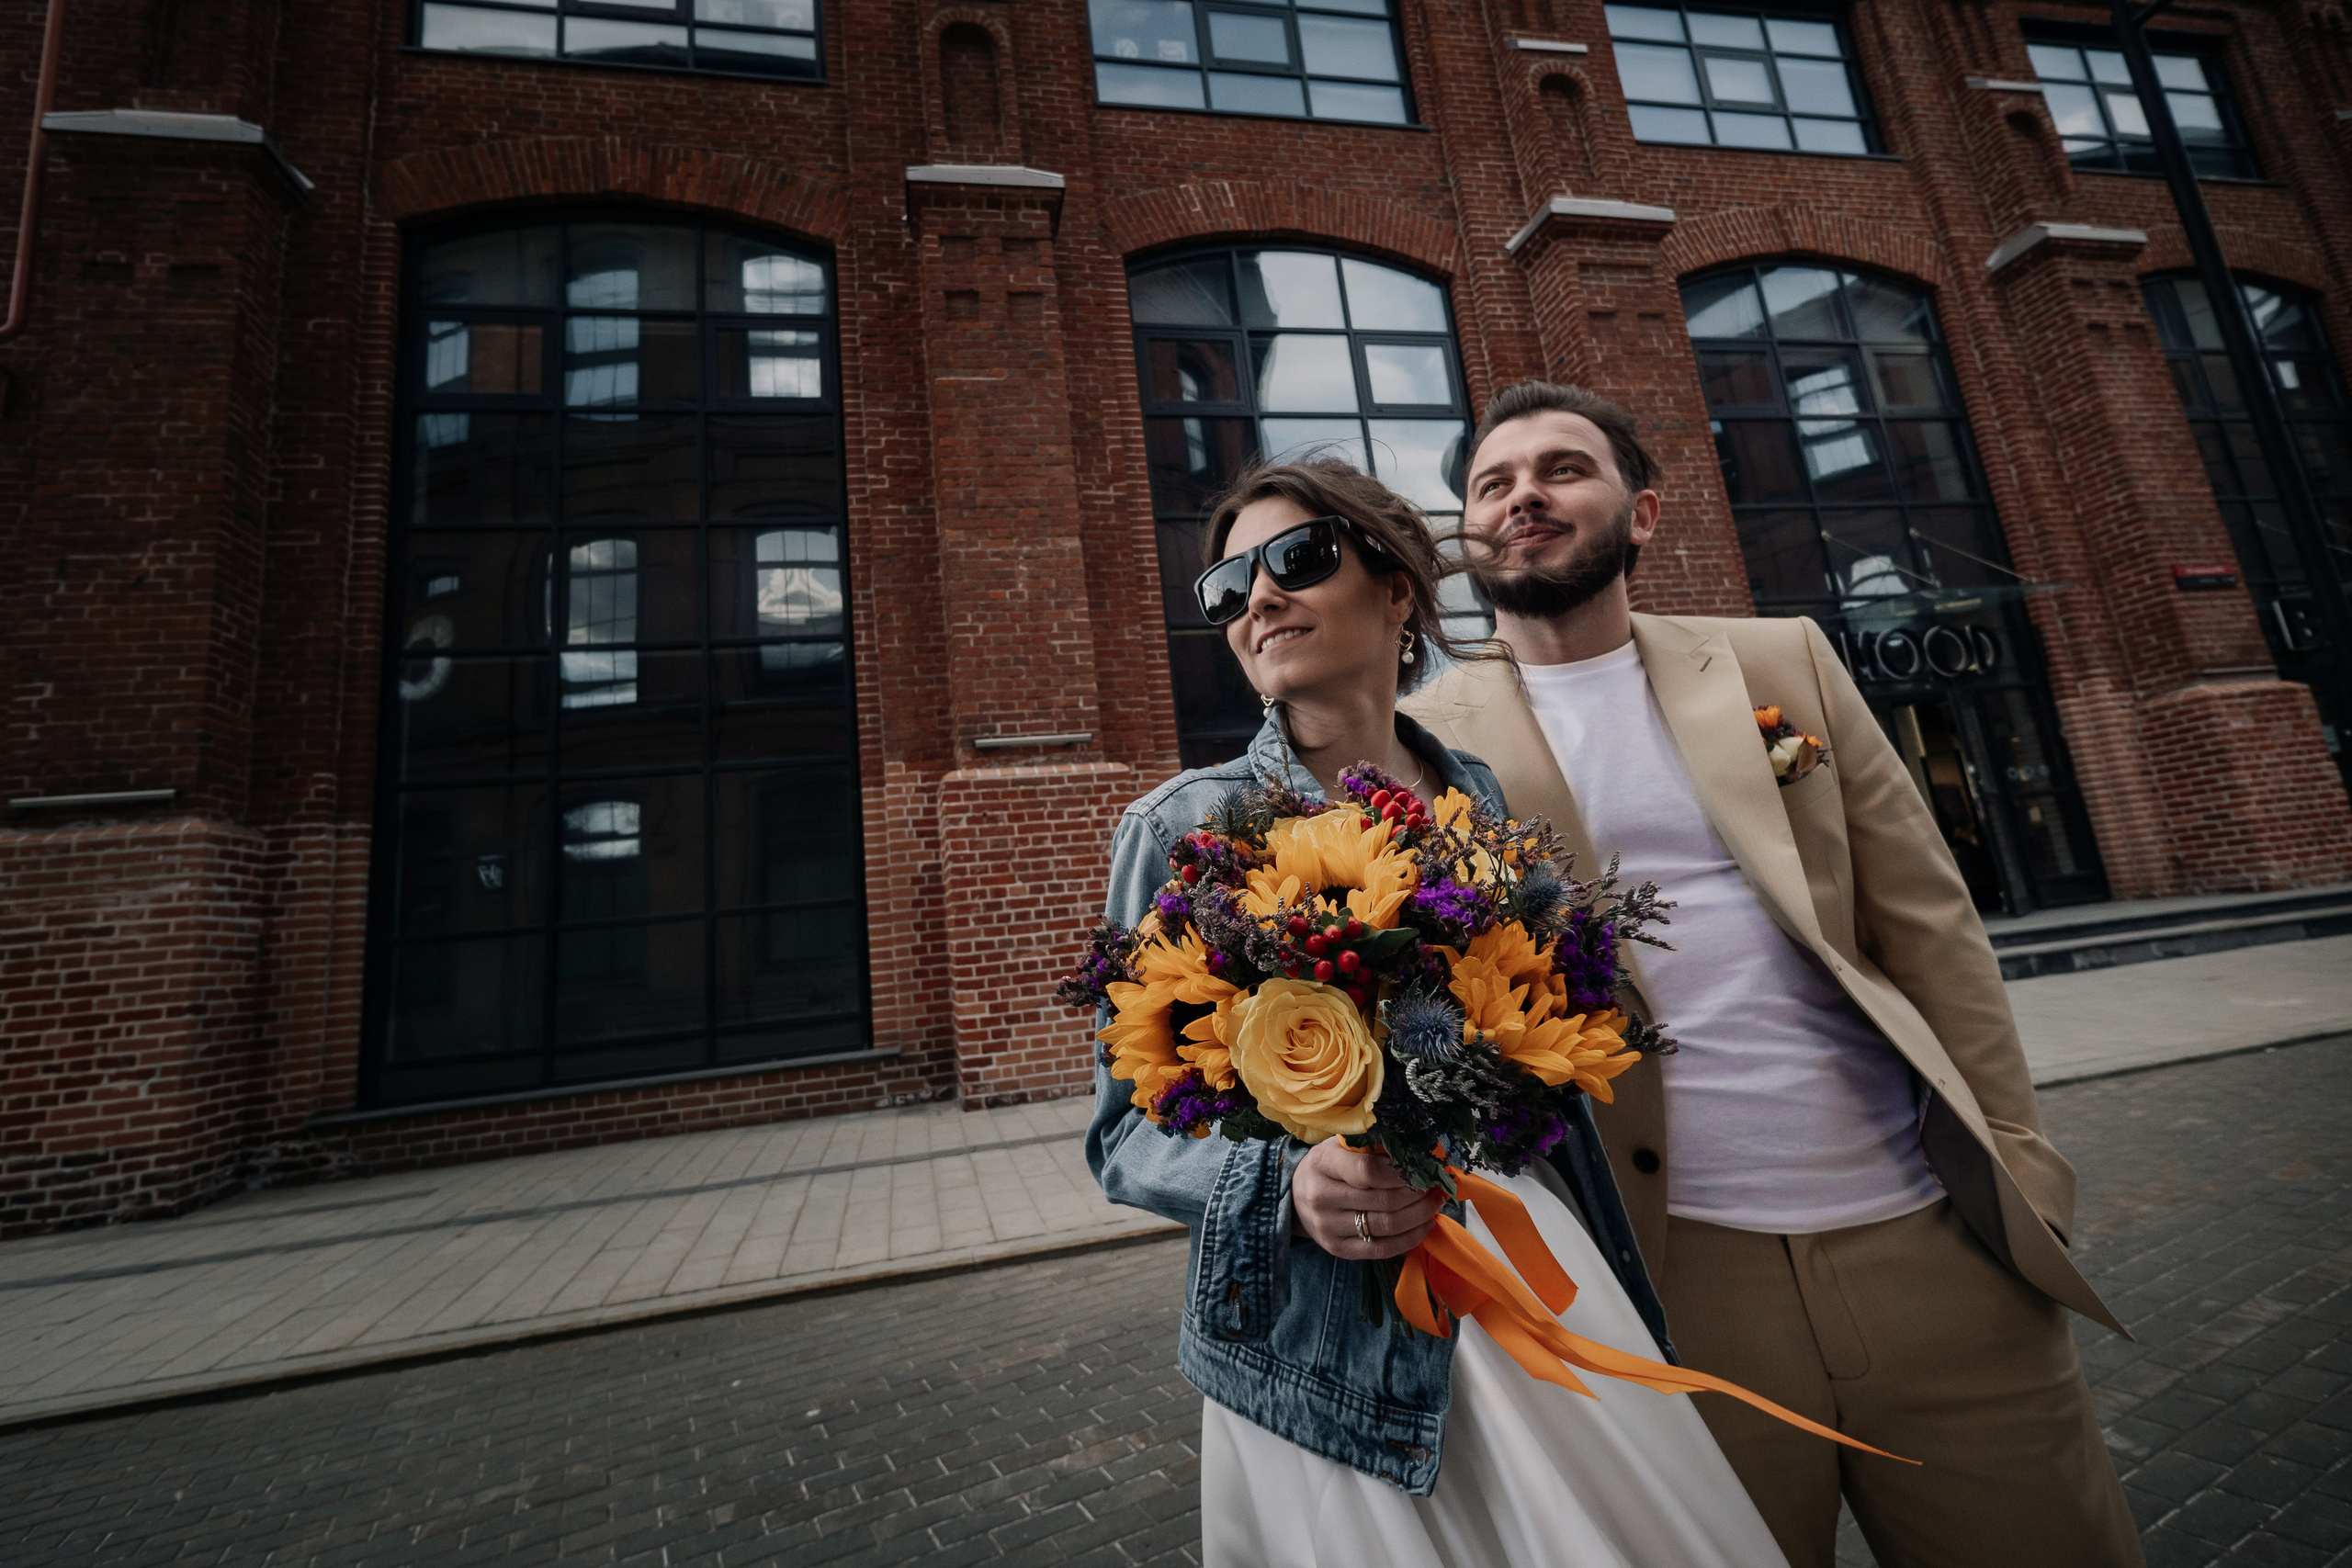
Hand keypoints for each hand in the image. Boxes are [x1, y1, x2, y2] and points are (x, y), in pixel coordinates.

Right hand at [1291, 1139, 1443, 1259]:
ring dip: (1420, 1216)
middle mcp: (1321, 1197)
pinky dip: (1411, 1239)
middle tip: (1436, 1186)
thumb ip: (1373, 1146)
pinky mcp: (1338, 1249)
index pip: (1367, 1171)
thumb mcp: (1342, 1145)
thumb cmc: (1328, 1164)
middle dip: (1418, 1195)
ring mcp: (1328, 1227)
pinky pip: (1382, 1249)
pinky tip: (1425, 1225)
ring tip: (1435, 1203)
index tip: (1421, 1169)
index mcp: (1323, 1163)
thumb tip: (1418, 1152)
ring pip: (1387, 1227)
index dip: (1401, 1172)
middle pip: (1384, 1201)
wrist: (1296, 1195)